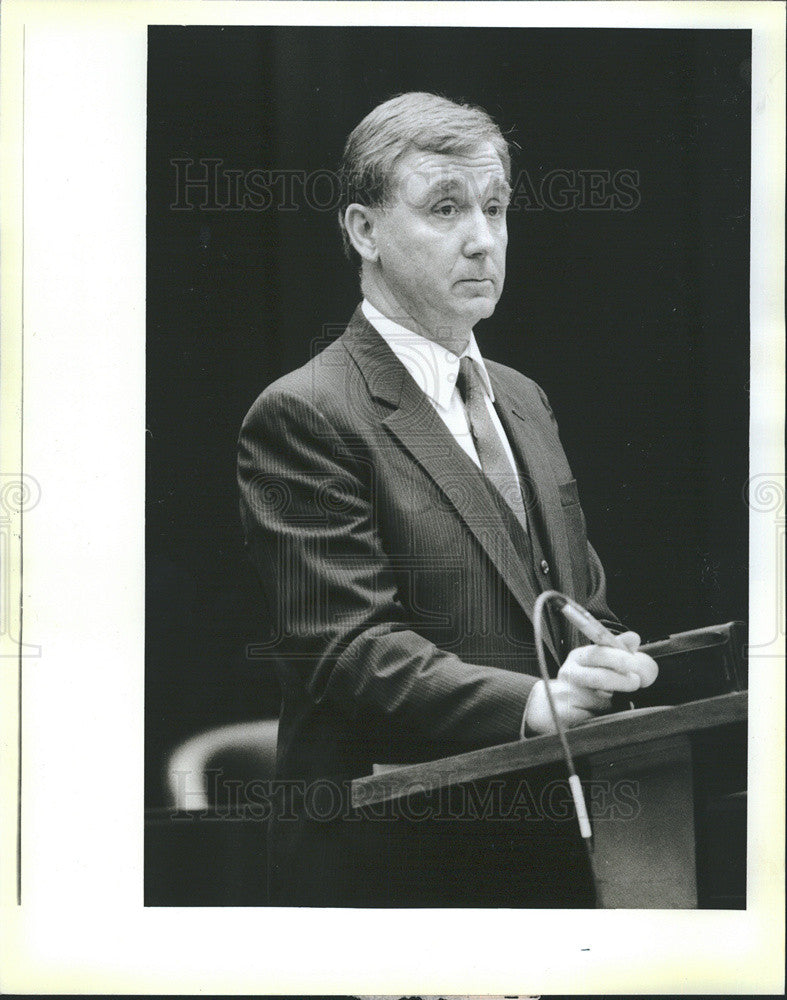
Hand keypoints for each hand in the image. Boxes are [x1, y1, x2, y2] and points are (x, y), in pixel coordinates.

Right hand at [524, 631, 657, 735]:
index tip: (635, 663)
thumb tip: (633, 637)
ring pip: (597, 701)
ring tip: (618, 700)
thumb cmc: (583, 683)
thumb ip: (617, 651)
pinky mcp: (564, 715)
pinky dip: (600, 716)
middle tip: (636, 682)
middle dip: (621, 680)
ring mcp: (565, 695)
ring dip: (611, 702)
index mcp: (579, 658)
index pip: (598, 653)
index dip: (619, 658)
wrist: (551, 706)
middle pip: (598, 677)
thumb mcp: (598, 664)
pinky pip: (590, 717)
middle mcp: (570, 674)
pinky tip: (601, 713)